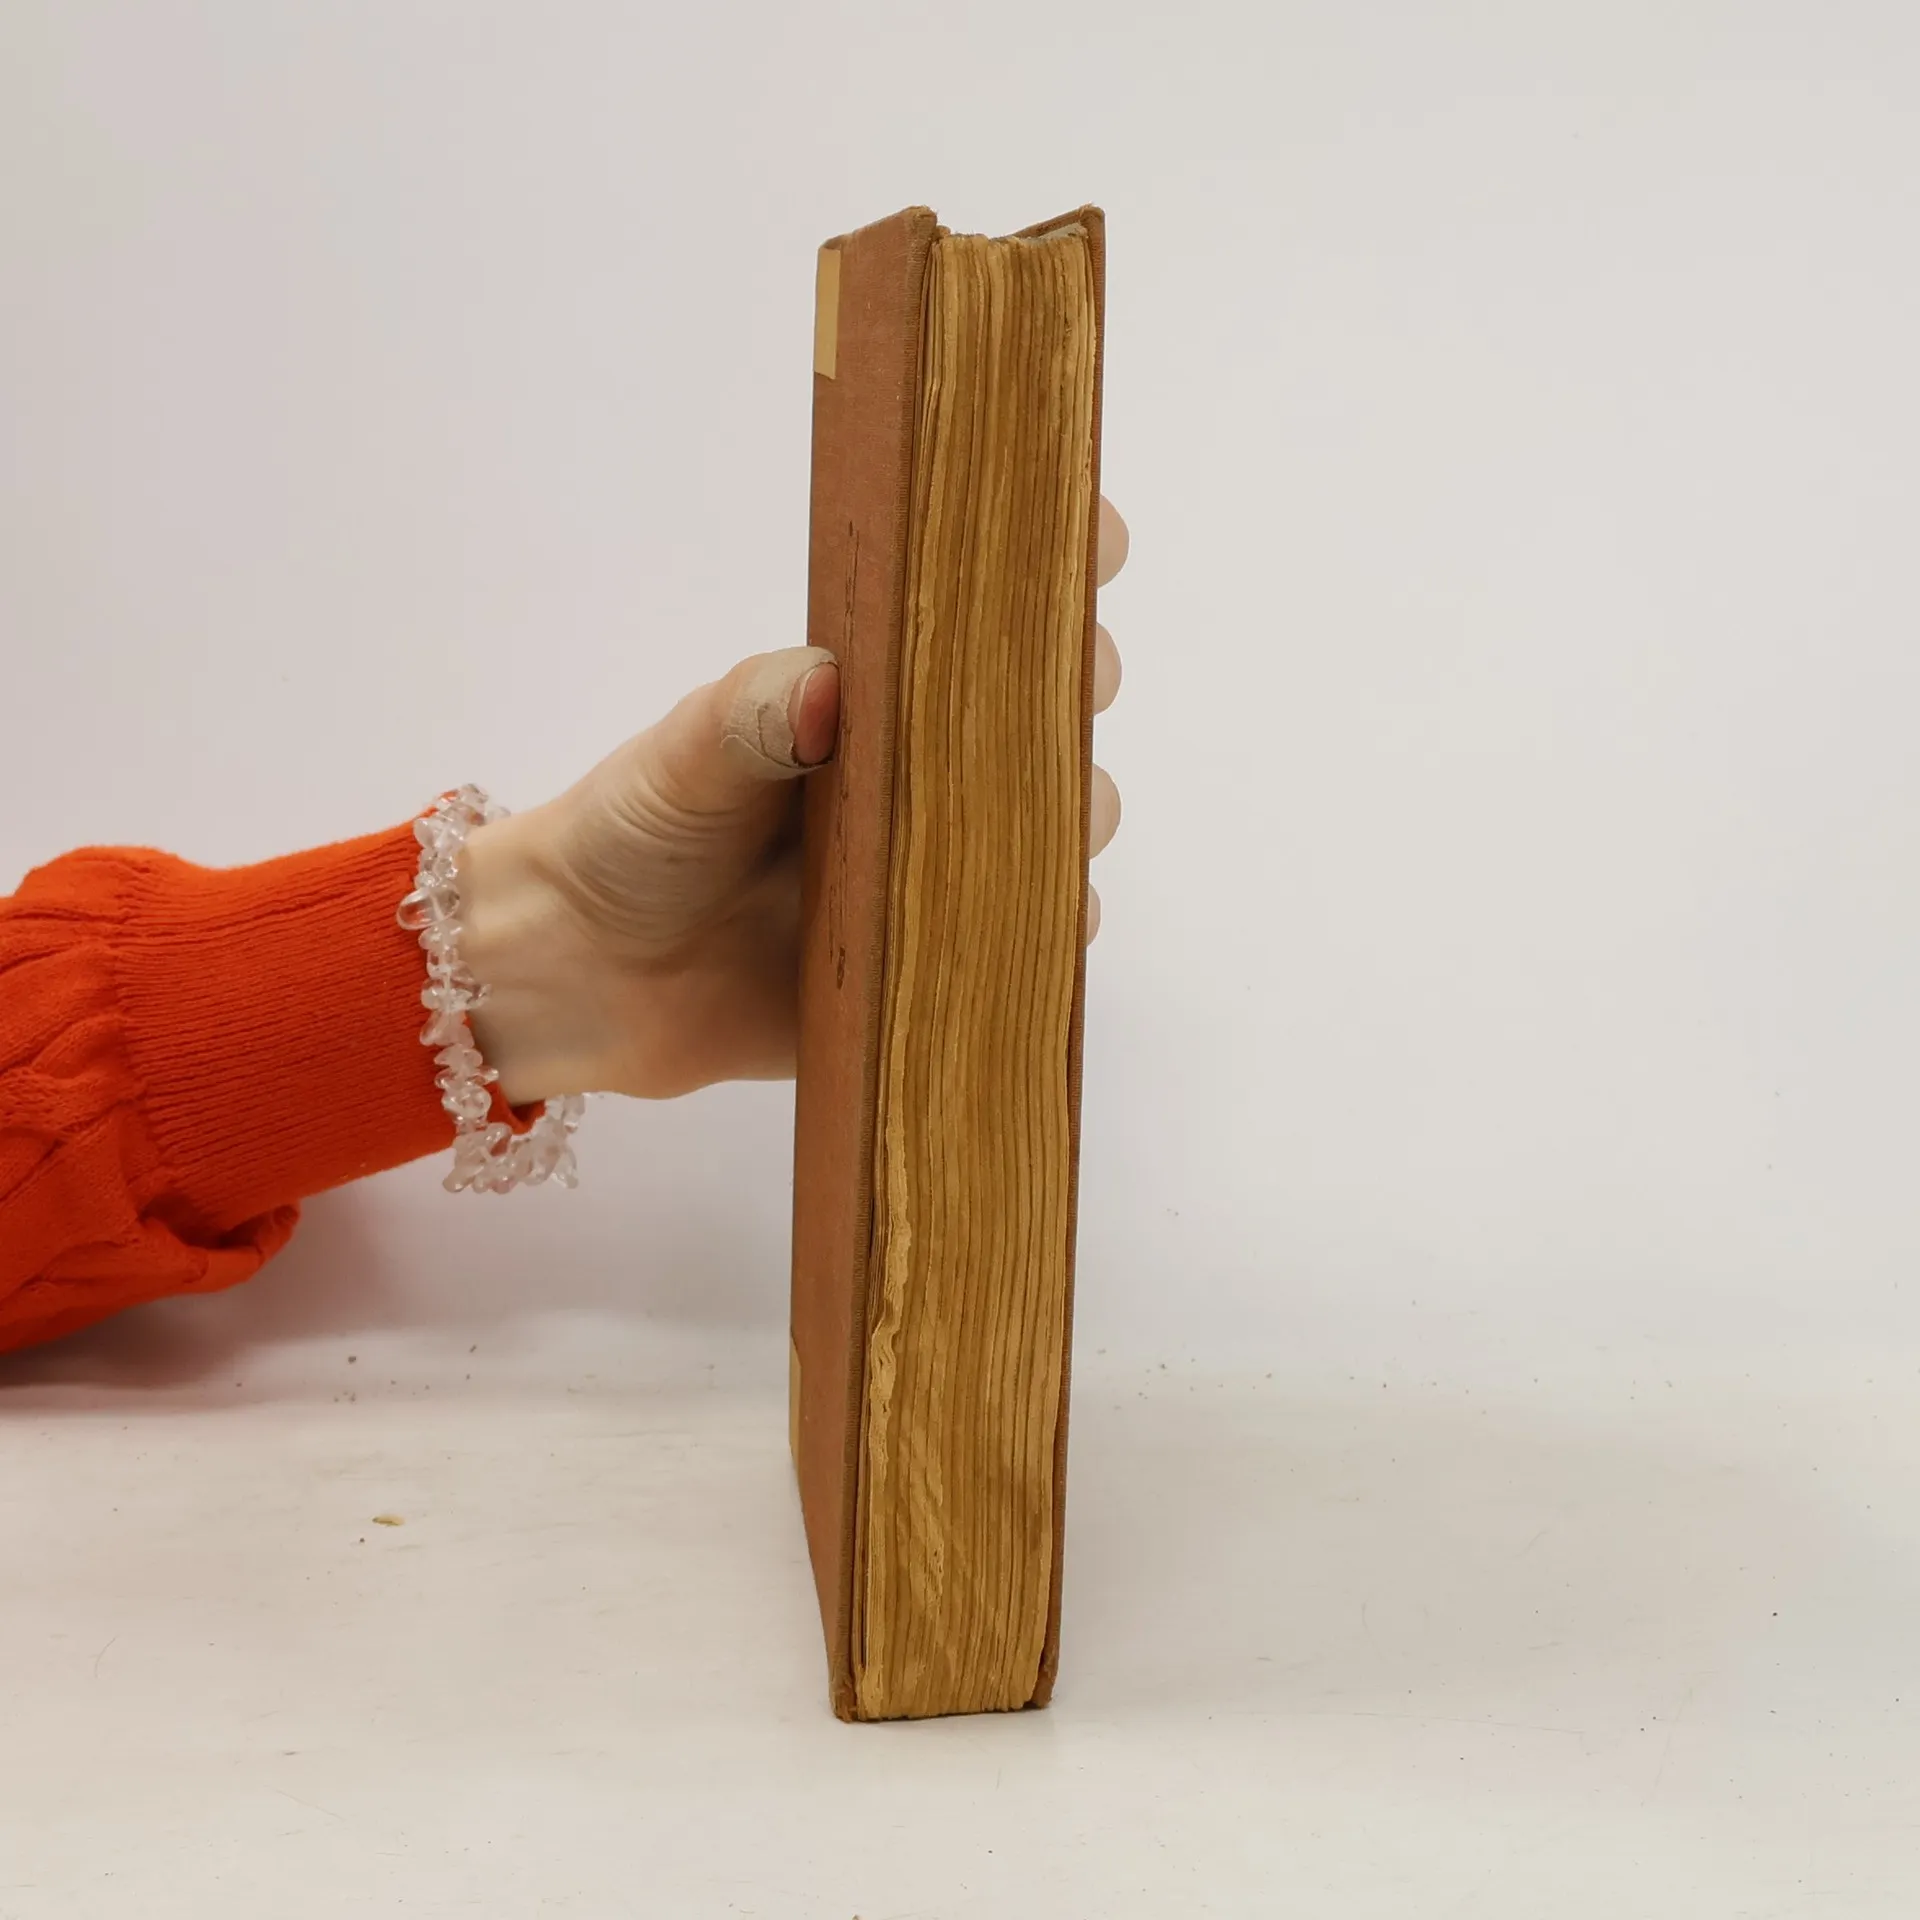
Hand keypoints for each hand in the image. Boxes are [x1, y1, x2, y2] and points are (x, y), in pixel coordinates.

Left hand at [461, 498, 1129, 1103]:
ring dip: (1070, 814)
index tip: (1087, 536)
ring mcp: (944, 862)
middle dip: (1077, 687)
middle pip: (1051, 708)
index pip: (982, 609)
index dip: (1049, 564)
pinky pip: (1028, 939)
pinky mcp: (944, 957)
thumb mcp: (684, 757)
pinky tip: (1038, 922)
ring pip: (1058, 822)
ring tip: (1046, 820)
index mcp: (872, 692)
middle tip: (1067, 686)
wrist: (596, 974)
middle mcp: (927, 769)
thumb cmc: (638, 833)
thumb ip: (751, 714)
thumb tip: (829, 688)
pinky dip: (1047, 929)